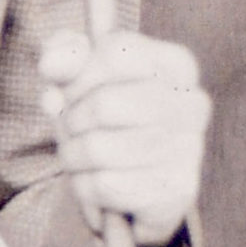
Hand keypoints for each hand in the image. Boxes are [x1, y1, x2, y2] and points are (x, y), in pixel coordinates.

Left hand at [39, 30, 209, 246]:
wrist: (129, 185)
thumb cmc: (101, 119)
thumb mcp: (79, 78)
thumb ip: (64, 56)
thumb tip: (52, 64)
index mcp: (177, 65)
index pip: (115, 54)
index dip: (76, 75)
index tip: (70, 91)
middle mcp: (193, 104)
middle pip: (104, 105)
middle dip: (71, 120)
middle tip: (71, 129)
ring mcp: (190, 149)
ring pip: (98, 148)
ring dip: (72, 155)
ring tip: (77, 155)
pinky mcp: (178, 192)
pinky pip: (104, 185)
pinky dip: (84, 185)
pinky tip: (95, 180)